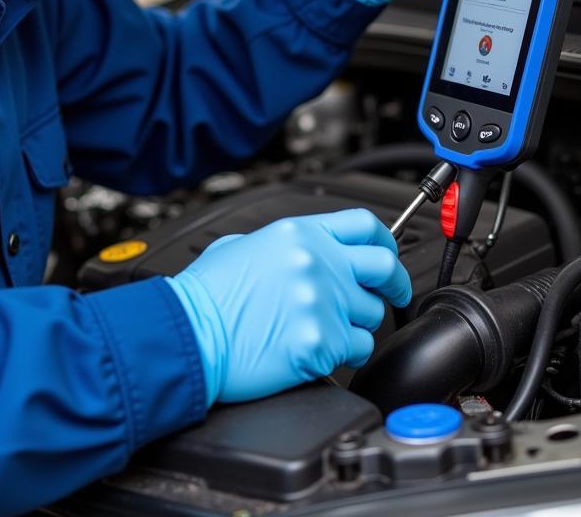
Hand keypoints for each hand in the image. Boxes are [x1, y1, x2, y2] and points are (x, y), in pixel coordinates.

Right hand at [167, 209, 409, 405]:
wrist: (186, 334)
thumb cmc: (204, 297)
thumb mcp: (239, 246)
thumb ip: (279, 245)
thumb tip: (299, 254)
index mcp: (299, 234)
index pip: (364, 225)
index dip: (385, 242)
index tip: (388, 257)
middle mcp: (317, 262)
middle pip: (384, 266)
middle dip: (394, 284)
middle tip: (392, 295)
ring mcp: (322, 301)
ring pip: (371, 314)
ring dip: (355, 324)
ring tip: (322, 330)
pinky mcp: (321, 341)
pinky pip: (356, 349)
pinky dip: (343, 354)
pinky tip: (316, 351)